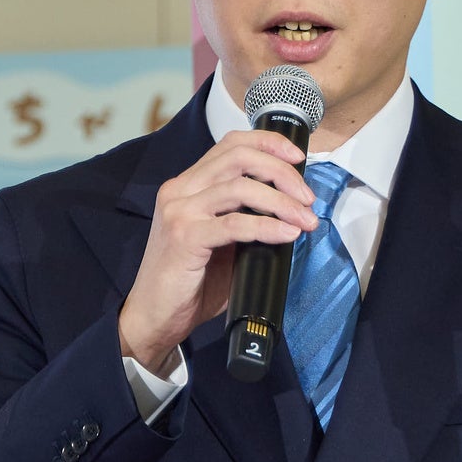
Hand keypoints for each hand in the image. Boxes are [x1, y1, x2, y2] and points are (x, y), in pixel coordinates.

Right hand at [117, 127, 317, 376]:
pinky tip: (287, 234)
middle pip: (239, 158)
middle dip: (282, 172)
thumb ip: (244, 218)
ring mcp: (179, 212)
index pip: (230, 144)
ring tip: (305, 219)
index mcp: (187, 186)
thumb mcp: (219, 241)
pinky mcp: (185, 237)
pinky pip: (235, 224)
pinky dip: (267, 226)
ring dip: (282, 202)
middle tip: (307, 197)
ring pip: (240, 187)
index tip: (298, 158)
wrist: (153, 318)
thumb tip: (291, 210)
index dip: (268, 143)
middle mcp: (179, 191)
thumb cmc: (188, 284)